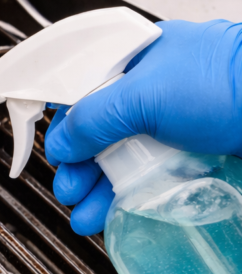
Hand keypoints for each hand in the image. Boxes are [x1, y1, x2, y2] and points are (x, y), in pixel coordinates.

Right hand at [44, 19, 241, 234]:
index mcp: (134, 60)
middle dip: (76, 165)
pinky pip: (148, 175)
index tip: (49, 151)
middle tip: (69, 188)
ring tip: (83, 212)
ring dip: (96, 188)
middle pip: (97, 131)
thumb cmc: (226, 83)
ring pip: (120, 157)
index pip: (81, 91)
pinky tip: (111, 211)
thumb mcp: (143, 95)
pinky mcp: (192, 152)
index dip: (61, 123)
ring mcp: (172, 123)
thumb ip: (93, 119)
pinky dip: (126, 195)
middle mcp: (151, 90)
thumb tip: (59, 144)